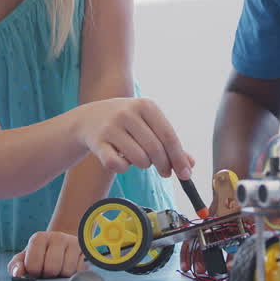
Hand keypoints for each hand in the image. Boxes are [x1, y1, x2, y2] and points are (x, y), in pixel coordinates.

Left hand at [8, 231, 86, 277]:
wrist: (62, 245)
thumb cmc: (41, 255)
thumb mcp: (25, 258)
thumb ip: (16, 266)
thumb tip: (17, 274)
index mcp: (38, 238)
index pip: (33, 264)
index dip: (34, 273)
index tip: (36, 271)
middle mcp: (57, 236)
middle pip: (52, 268)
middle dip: (48, 276)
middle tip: (48, 273)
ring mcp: (73, 242)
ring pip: (67, 271)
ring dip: (62, 277)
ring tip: (59, 271)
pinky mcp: (85, 250)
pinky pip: (80, 271)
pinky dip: (74, 275)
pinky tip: (69, 269)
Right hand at [73, 98, 194, 179]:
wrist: (89, 118)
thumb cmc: (127, 122)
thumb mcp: (148, 124)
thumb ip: (169, 143)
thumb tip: (190, 164)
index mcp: (145, 105)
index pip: (168, 136)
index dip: (179, 157)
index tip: (186, 174)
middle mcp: (127, 113)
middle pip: (155, 149)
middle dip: (164, 165)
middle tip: (166, 172)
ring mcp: (111, 127)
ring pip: (138, 159)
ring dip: (143, 165)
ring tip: (139, 157)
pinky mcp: (97, 142)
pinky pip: (118, 165)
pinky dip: (123, 168)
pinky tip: (121, 159)